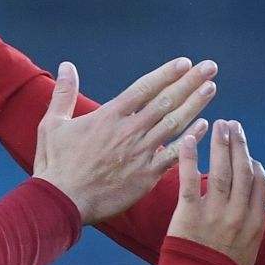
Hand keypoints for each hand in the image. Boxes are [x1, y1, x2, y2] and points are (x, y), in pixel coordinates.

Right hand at [32, 58, 217, 223]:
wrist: (61, 201)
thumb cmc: (55, 164)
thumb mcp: (53, 124)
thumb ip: (64, 94)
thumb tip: (67, 66)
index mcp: (109, 116)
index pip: (145, 88)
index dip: (167, 74)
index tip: (185, 63)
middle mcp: (129, 131)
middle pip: (166, 101)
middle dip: (190, 82)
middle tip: (210, 67)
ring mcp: (140, 153)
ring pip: (175, 123)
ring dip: (195, 104)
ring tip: (211, 88)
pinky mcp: (146, 176)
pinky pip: (174, 154)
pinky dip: (190, 140)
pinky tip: (204, 127)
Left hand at [168, 119, 264, 264]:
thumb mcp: (249, 250)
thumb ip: (253, 225)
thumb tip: (255, 206)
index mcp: (254, 222)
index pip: (261, 184)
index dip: (255, 165)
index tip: (248, 154)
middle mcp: (238, 214)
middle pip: (243, 170)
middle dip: (239, 144)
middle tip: (233, 125)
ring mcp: (215, 213)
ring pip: (221, 171)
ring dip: (221, 144)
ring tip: (219, 124)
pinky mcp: (190, 214)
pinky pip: (190, 181)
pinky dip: (189, 157)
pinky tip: (188, 139)